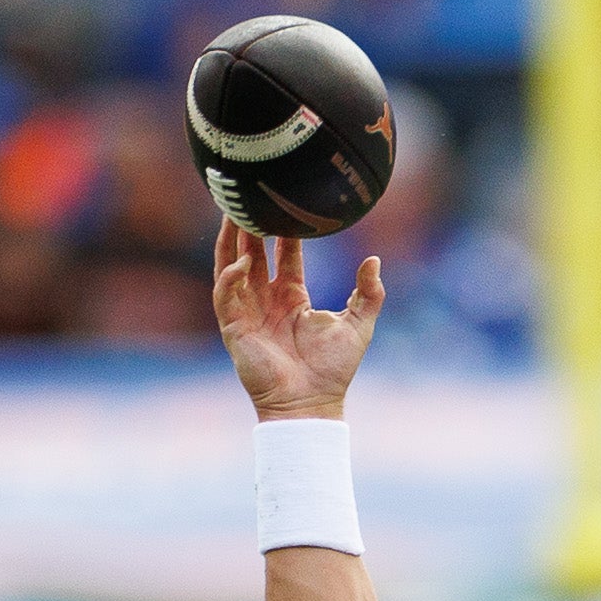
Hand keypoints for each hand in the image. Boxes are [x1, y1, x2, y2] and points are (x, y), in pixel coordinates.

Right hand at [214, 223, 384, 418]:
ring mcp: (248, 311)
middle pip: (254, 253)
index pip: (285, 255)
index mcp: (293, 297)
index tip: (288, 207)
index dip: (285, 233)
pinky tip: (243, 262)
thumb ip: (369, 294)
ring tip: (233, 213)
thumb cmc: (333, 370)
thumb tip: (375, 260)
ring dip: (231, 241)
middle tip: (251, 198)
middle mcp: (267, 299)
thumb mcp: (358, 326)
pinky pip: (225, 293)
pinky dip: (231, 276)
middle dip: (251, 227)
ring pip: (231, 266)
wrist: (311, 403)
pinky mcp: (233, 326)